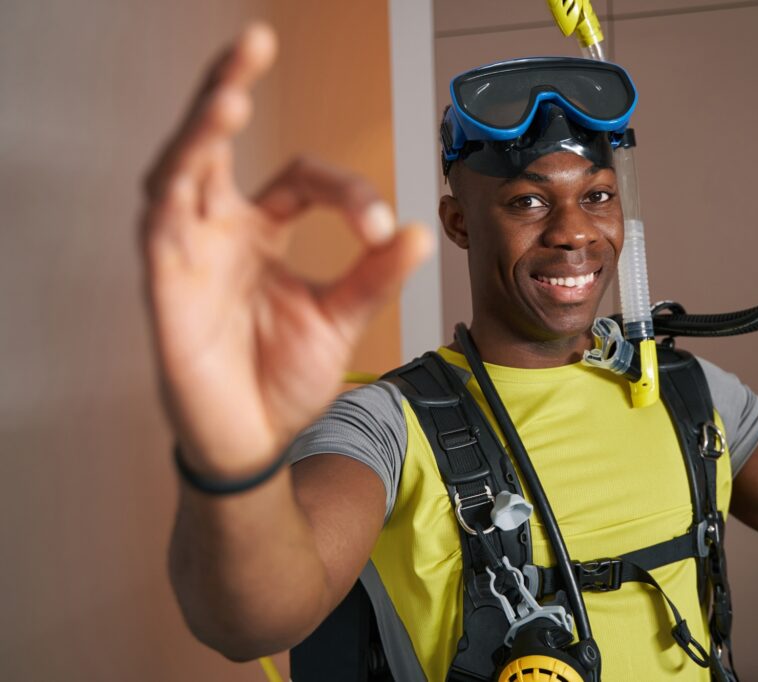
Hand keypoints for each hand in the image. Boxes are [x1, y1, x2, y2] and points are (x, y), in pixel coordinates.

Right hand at [140, 24, 432, 475]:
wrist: (257, 443)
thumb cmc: (285, 379)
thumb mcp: (341, 319)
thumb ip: (374, 275)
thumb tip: (423, 230)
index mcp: (261, 233)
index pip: (299, 181)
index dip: (345, 193)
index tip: (382, 232)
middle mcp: (220, 231)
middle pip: (215, 144)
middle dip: (228, 90)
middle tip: (255, 40)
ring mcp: (189, 255)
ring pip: (180, 174)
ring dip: (200, 133)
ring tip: (229, 94)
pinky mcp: (165, 288)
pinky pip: (161, 231)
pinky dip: (174, 197)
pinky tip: (191, 164)